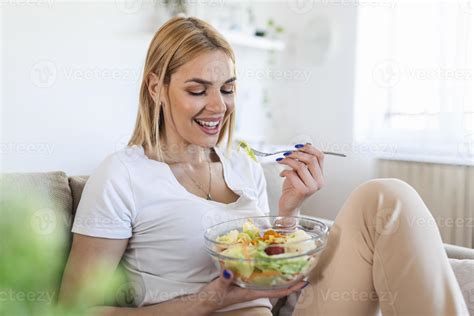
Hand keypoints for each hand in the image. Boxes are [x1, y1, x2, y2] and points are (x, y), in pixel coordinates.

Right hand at [193, 269, 308, 314]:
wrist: (206, 301)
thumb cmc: (214, 297)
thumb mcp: (219, 288)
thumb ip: (224, 280)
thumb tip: (229, 271)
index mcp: (252, 292)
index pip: (277, 292)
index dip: (291, 287)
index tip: (304, 281)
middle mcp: (254, 289)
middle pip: (278, 285)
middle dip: (291, 278)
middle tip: (302, 266)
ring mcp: (250, 284)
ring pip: (270, 279)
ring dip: (280, 272)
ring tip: (290, 261)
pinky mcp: (244, 279)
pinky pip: (260, 274)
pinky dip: (267, 268)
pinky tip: (269, 258)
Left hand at [276, 143, 324, 214]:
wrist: (289, 205)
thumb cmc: (293, 189)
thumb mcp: (299, 173)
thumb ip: (301, 163)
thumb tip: (297, 148)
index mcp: (320, 175)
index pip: (320, 156)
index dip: (309, 148)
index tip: (298, 146)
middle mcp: (319, 181)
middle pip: (311, 159)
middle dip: (296, 153)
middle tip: (287, 153)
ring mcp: (312, 187)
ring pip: (301, 166)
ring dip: (288, 161)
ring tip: (282, 161)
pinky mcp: (303, 191)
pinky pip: (293, 174)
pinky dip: (285, 171)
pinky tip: (282, 174)